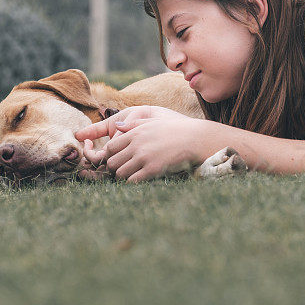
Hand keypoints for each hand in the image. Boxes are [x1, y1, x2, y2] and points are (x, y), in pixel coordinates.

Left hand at [74, 106, 204, 182]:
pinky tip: (141, 179)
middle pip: (112, 162)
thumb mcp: (153, 121)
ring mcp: (144, 158)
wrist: (195, 138)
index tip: (119, 159)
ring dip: (124, 177)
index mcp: (135, 133)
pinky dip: (133, 182)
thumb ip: (133, 124)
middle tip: (124, 170)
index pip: (110, 147)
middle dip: (115, 168)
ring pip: (120, 174)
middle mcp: (136, 145)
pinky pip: (133, 181)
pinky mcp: (153, 170)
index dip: (111, 155)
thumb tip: (117, 124)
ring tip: (132, 175)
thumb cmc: (176, 129)